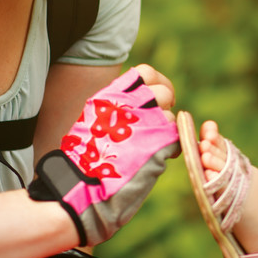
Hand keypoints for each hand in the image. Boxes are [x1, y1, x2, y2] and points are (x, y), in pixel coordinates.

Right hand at [29, 66, 180, 245]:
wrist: (81, 185)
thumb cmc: (84, 158)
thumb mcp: (94, 118)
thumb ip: (118, 106)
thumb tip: (140, 101)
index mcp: (112, 94)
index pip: (146, 72)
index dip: (158, 83)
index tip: (158, 96)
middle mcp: (131, 103)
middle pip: (163, 93)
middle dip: (166, 108)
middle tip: (160, 123)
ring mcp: (147, 122)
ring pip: (171, 118)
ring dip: (166, 131)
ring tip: (152, 146)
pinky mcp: (159, 144)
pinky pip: (176, 139)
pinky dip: (171, 148)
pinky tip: (159, 158)